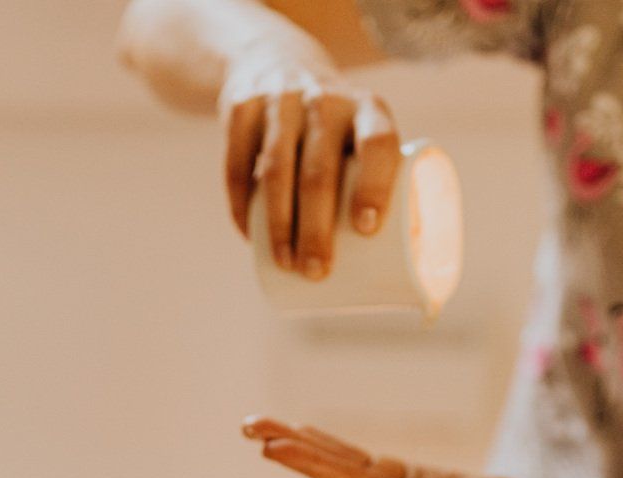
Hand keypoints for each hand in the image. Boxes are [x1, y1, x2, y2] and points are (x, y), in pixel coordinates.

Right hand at [219, 55, 399, 279]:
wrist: (276, 60)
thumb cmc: (335, 127)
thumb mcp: (360, 131)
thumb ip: (374, 179)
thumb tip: (386, 265)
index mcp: (367, 109)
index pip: (377, 144)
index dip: (374, 186)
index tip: (366, 230)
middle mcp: (326, 100)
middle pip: (320, 172)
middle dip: (317, 230)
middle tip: (317, 271)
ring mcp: (280, 102)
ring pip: (276, 172)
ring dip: (279, 225)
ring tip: (287, 264)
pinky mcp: (241, 109)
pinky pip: (237, 165)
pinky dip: (242, 206)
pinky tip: (248, 235)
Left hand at [244, 417, 540, 477]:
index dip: (309, 463)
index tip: (274, 447)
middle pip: (327, 473)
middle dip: (288, 449)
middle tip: (249, 426)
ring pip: (335, 465)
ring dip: (299, 445)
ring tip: (261, 426)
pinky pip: (354, 462)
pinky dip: (327, 446)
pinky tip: (304, 435)